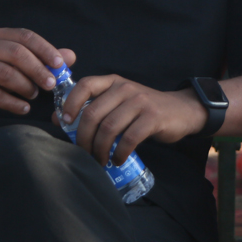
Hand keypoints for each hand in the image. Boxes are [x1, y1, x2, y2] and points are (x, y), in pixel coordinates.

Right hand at [0, 28, 74, 114]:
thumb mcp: (13, 58)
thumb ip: (42, 57)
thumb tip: (71, 57)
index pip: (26, 36)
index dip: (45, 49)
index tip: (60, 64)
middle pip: (17, 54)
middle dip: (38, 70)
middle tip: (52, 84)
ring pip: (5, 73)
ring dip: (25, 86)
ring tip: (34, 95)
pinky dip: (12, 103)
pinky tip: (24, 109)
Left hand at [58, 75, 206, 164]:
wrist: (182, 110)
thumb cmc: (144, 109)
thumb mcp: (120, 102)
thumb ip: (95, 107)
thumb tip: (60, 119)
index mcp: (114, 82)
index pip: (85, 84)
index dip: (70, 103)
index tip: (65, 122)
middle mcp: (125, 88)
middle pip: (93, 113)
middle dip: (83, 138)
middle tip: (83, 153)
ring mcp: (140, 102)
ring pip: (109, 128)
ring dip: (100, 149)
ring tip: (100, 160)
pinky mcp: (153, 117)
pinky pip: (128, 138)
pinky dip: (119, 153)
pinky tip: (118, 160)